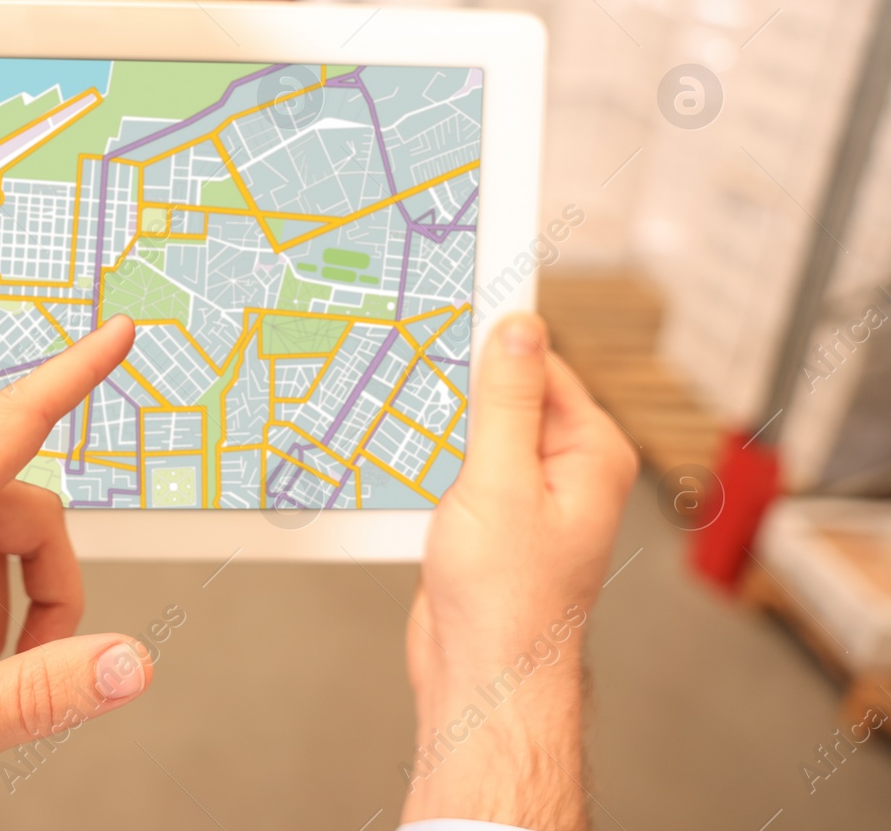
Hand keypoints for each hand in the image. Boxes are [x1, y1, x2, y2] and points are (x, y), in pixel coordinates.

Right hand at [401, 313, 636, 829]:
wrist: (481, 676)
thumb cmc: (506, 599)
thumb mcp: (500, 482)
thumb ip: (508, 400)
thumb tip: (519, 326)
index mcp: (590, 451)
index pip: (541, 364)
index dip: (491, 340)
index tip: (443, 310)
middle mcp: (566, 469)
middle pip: (505, 393)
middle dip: (457, 384)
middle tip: (406, 362)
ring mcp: (528, 494)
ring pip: (476, 429)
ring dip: (436, 424)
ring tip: (396, 411)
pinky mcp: (492, 517)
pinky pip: (459, 465)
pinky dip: (429, 457)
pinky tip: (398, 455)